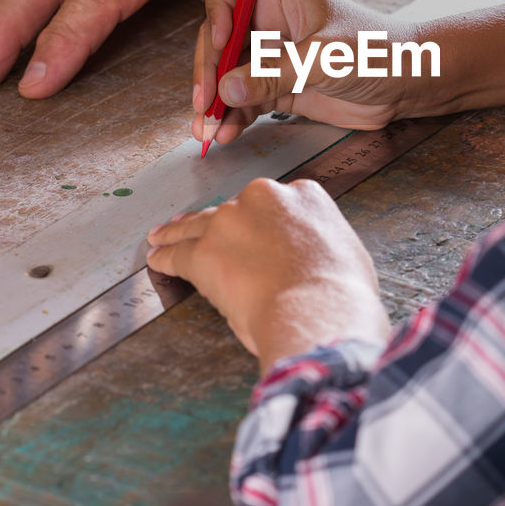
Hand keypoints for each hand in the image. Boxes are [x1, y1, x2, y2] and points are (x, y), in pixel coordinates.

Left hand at [146, 177, 390, 370]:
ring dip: (177, 233)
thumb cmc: (341, 294)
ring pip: (197, 225)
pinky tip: (158, 260)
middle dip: (217, 224)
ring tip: (162, 237)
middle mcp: (264, 198)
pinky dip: (165, 258)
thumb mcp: (346, 253)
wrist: (318, 310)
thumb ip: (322, 244)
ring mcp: (231, 221)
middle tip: (199, 229)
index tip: (254, 231)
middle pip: (232, 210)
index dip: (261, 221)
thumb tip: (313, 260)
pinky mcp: (204, 250)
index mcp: (304, 195)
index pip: (275, 203)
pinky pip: (178, 253)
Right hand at [192, 0, 425, 146]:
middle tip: (204, 104)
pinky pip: (246, 99)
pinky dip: (233, 116)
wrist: (411, 82)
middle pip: (220, 38)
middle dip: (209, 72)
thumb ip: (275, 74)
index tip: (220, 43)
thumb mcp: (325, 58)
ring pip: (228, 74)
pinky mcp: (280, 86)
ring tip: (208, 130)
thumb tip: (227, 89)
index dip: (216, 13)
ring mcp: (274, 54)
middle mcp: (271, 19)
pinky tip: (226, 133)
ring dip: (216, 102)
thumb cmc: (379, 50)